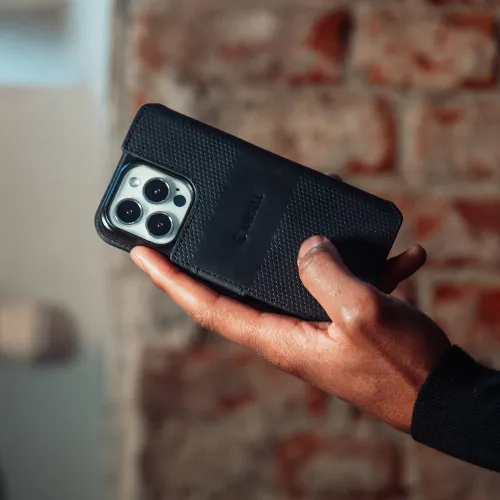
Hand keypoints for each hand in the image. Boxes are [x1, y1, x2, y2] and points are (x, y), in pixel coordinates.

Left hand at [131, 235, 450, 432]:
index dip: (170, 278)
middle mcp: (288, 327)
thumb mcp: (363, 315)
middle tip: (196, 213)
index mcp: (279, 335)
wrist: (443, 394)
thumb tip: (308, 245)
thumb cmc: (402, 369)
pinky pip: (341, 277)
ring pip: (294, 271)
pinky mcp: (343, 313)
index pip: (207, 305)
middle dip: (219, 249)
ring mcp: (316, 319)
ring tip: (317, 209)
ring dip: (303, 243)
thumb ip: (326, 274)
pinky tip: (393, 250)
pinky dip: (360, 259)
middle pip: (240, 283)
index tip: (141, 250)